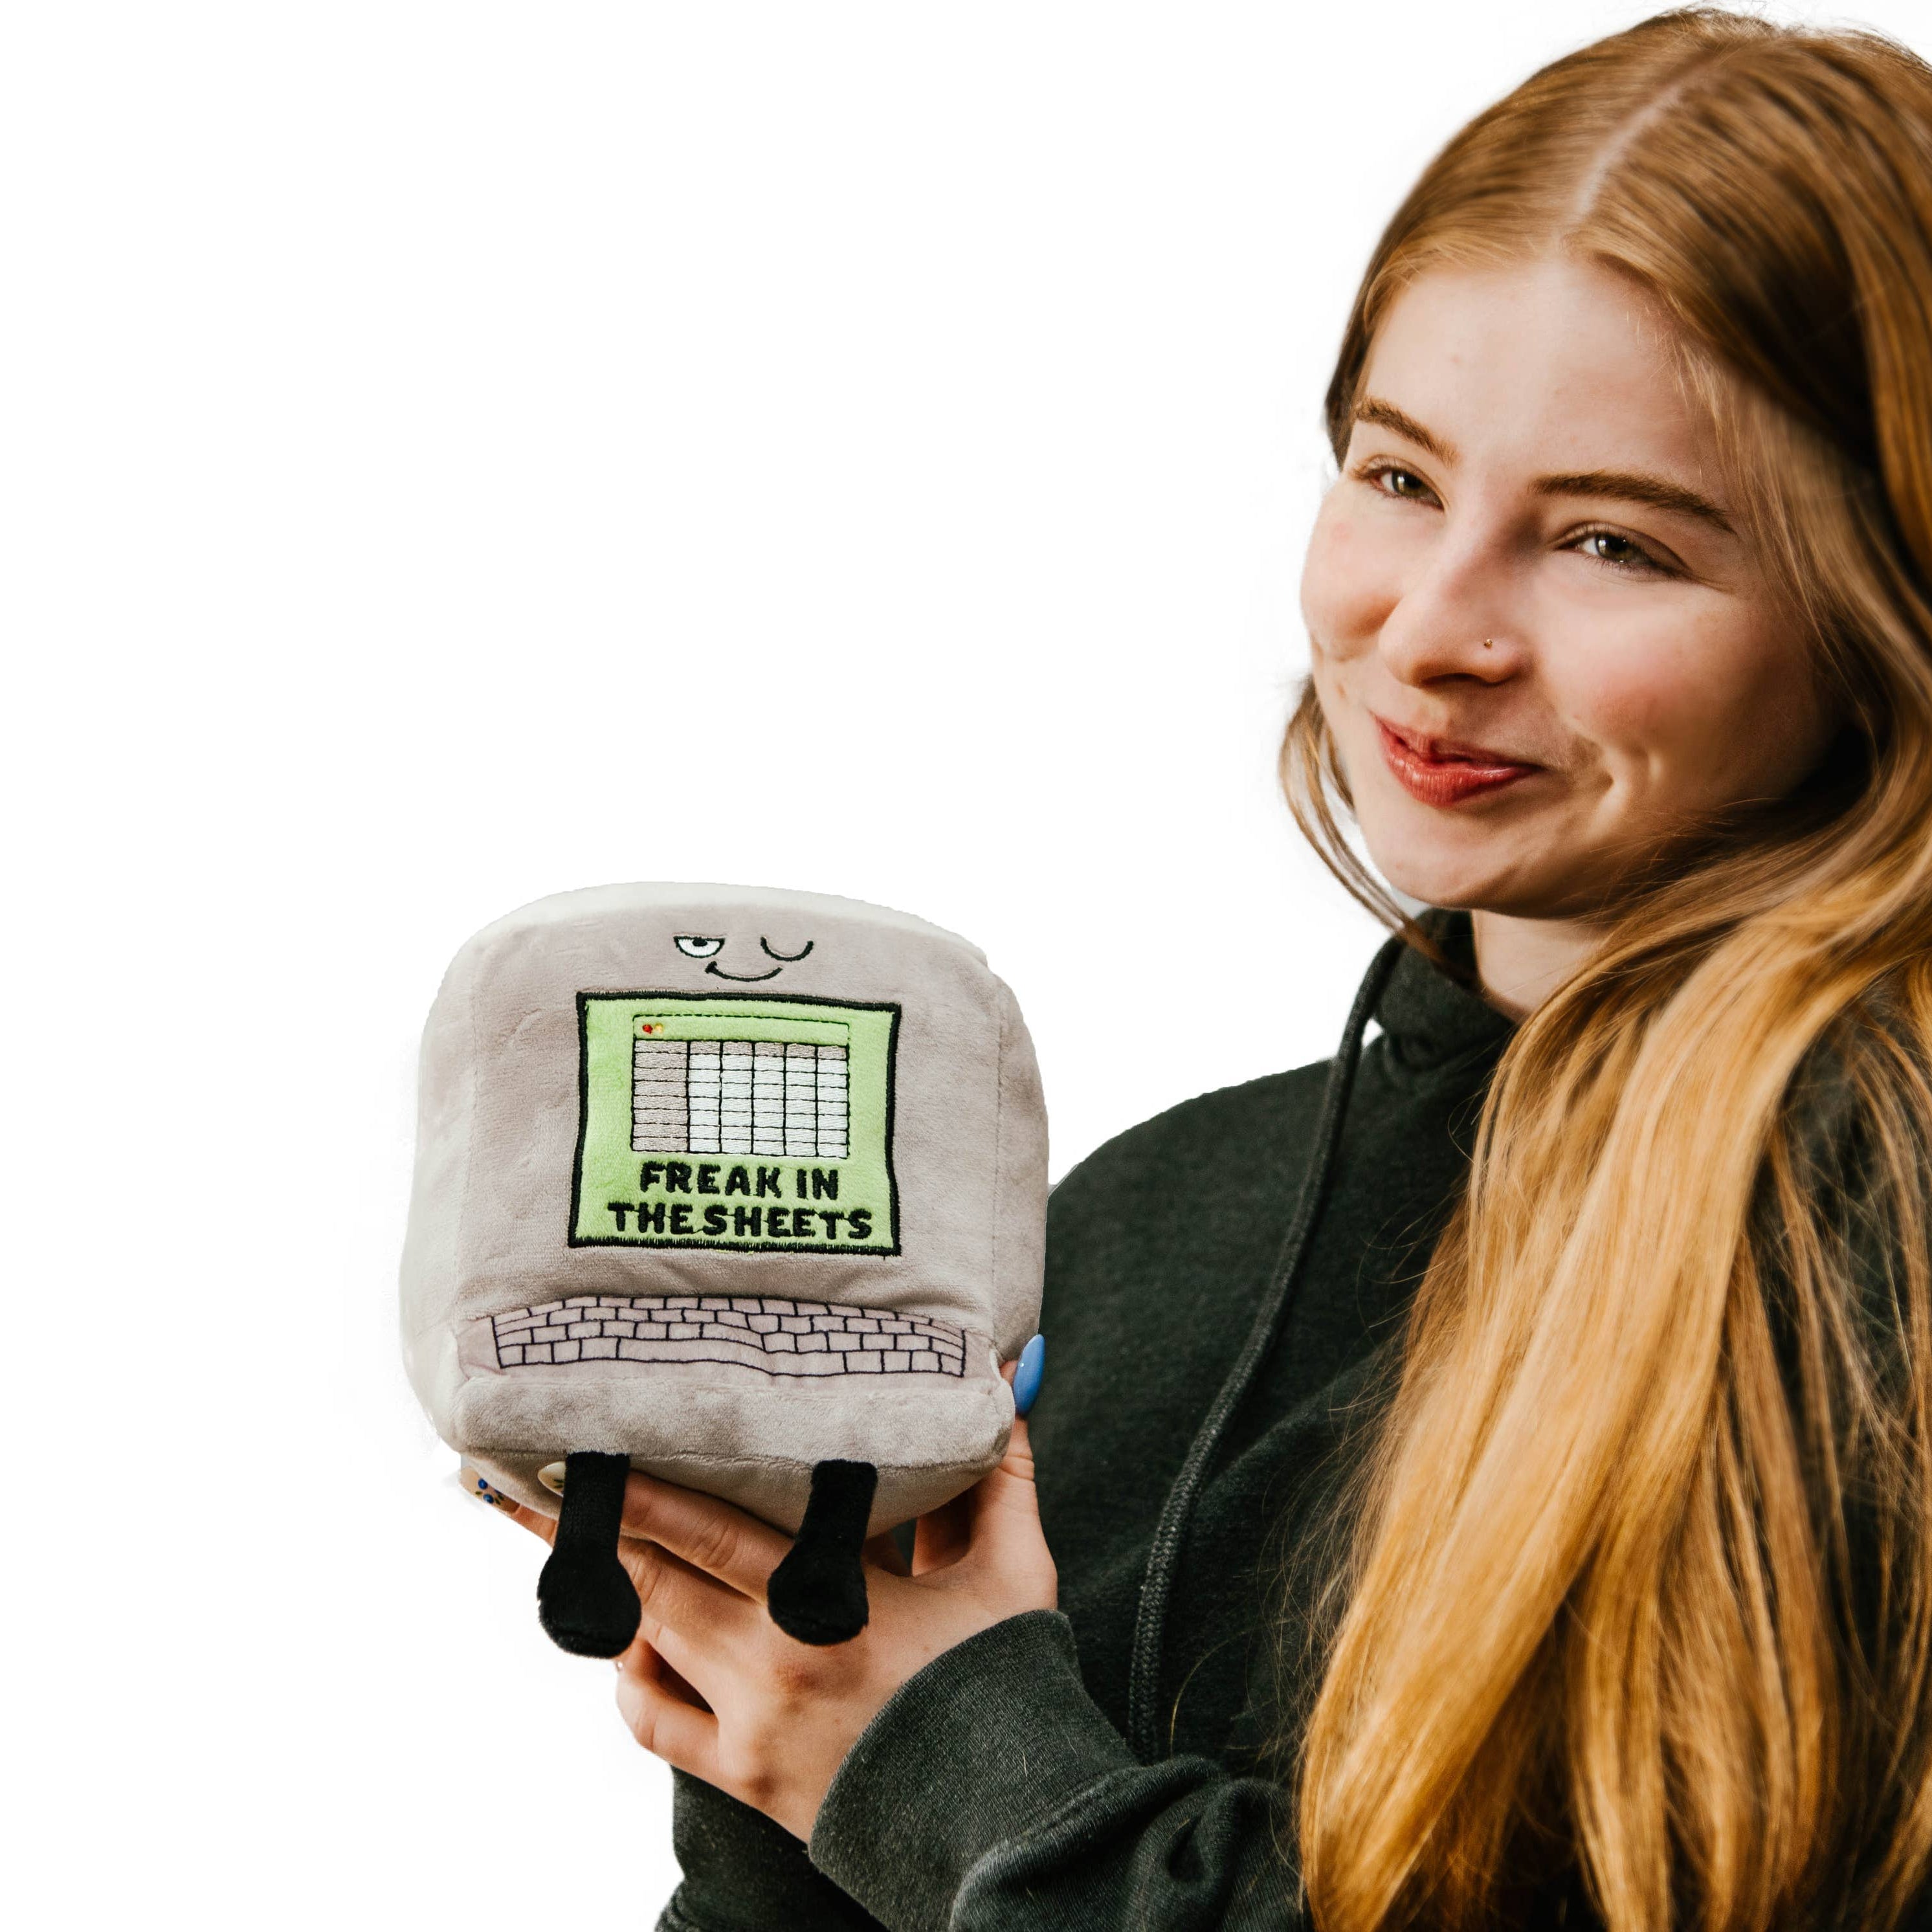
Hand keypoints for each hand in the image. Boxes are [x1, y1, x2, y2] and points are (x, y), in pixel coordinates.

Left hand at [488, 1357, 1056, 1841]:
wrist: (1003, 1823)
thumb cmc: (1006, 1684)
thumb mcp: (1013, 1572)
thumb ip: (999, 1475)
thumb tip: (1010, 1376)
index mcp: (829, 1603)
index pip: (706, 1531)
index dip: (638, 1491)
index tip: (586, 1448)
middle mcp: (773, 1661)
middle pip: (654, 1581)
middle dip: (600, 1529)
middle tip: (546, 1481)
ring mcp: (749, 1725)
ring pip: (647, 1643)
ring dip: (612, 1592)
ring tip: (571, 1544)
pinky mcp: (741, 1778)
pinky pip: (654, 1724)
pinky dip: (631, 1680)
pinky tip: (634, 1646)